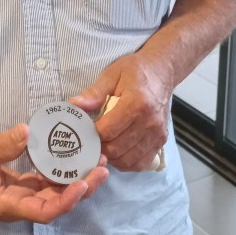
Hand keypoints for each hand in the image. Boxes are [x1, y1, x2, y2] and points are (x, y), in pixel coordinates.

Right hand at [0, 123, 108, 222]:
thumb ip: (1, 146)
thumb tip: (26, 131)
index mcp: (8, 205)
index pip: (44, 211)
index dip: (66, 200)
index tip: (83, 183)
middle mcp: (19, 204)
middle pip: (57, 203)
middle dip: (82, 188)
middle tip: (102, 167)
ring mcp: (21, 196)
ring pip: (54, 194)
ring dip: (75, 180)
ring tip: (96, 162)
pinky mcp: (21, 186)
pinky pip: (46, 183)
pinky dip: (60, 173)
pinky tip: (72, 158)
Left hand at [70, 53, 169, 171]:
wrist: (161, 71)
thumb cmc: (135, 71)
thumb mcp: (111, 75)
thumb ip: (93, 93)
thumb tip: (73, 105)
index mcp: (136, 103)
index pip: (108, 131)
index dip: (92, 134)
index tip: (84, 130)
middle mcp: (149, 122)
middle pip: (117, 148)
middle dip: (100, 148)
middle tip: (91, 140)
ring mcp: (157, 134)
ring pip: (128, 160)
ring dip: (112, 158)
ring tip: (103, 146)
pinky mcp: (161, 141)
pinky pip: (141, 163)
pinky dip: (127, 162)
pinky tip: (118, 152)